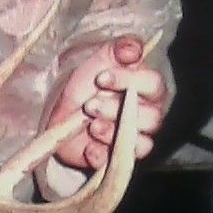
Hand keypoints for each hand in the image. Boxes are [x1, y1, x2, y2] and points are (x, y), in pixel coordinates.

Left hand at [46, 36, 167, 170]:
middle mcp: (146, 116)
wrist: (58, 107)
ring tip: (91, 125)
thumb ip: (120, 49)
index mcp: (146, 89)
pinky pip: (117, 163)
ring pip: (140, 143)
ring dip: (113, 133)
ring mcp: (132, 138)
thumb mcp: (100, 58)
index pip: (154, 85)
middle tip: (90, 105)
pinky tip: (89, 147)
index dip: (130, 81)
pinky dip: (102, 156)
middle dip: (118, 110)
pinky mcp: (113, 157)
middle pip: (151, 118)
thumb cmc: (86, 81)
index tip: (101, 78)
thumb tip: (133, 50)